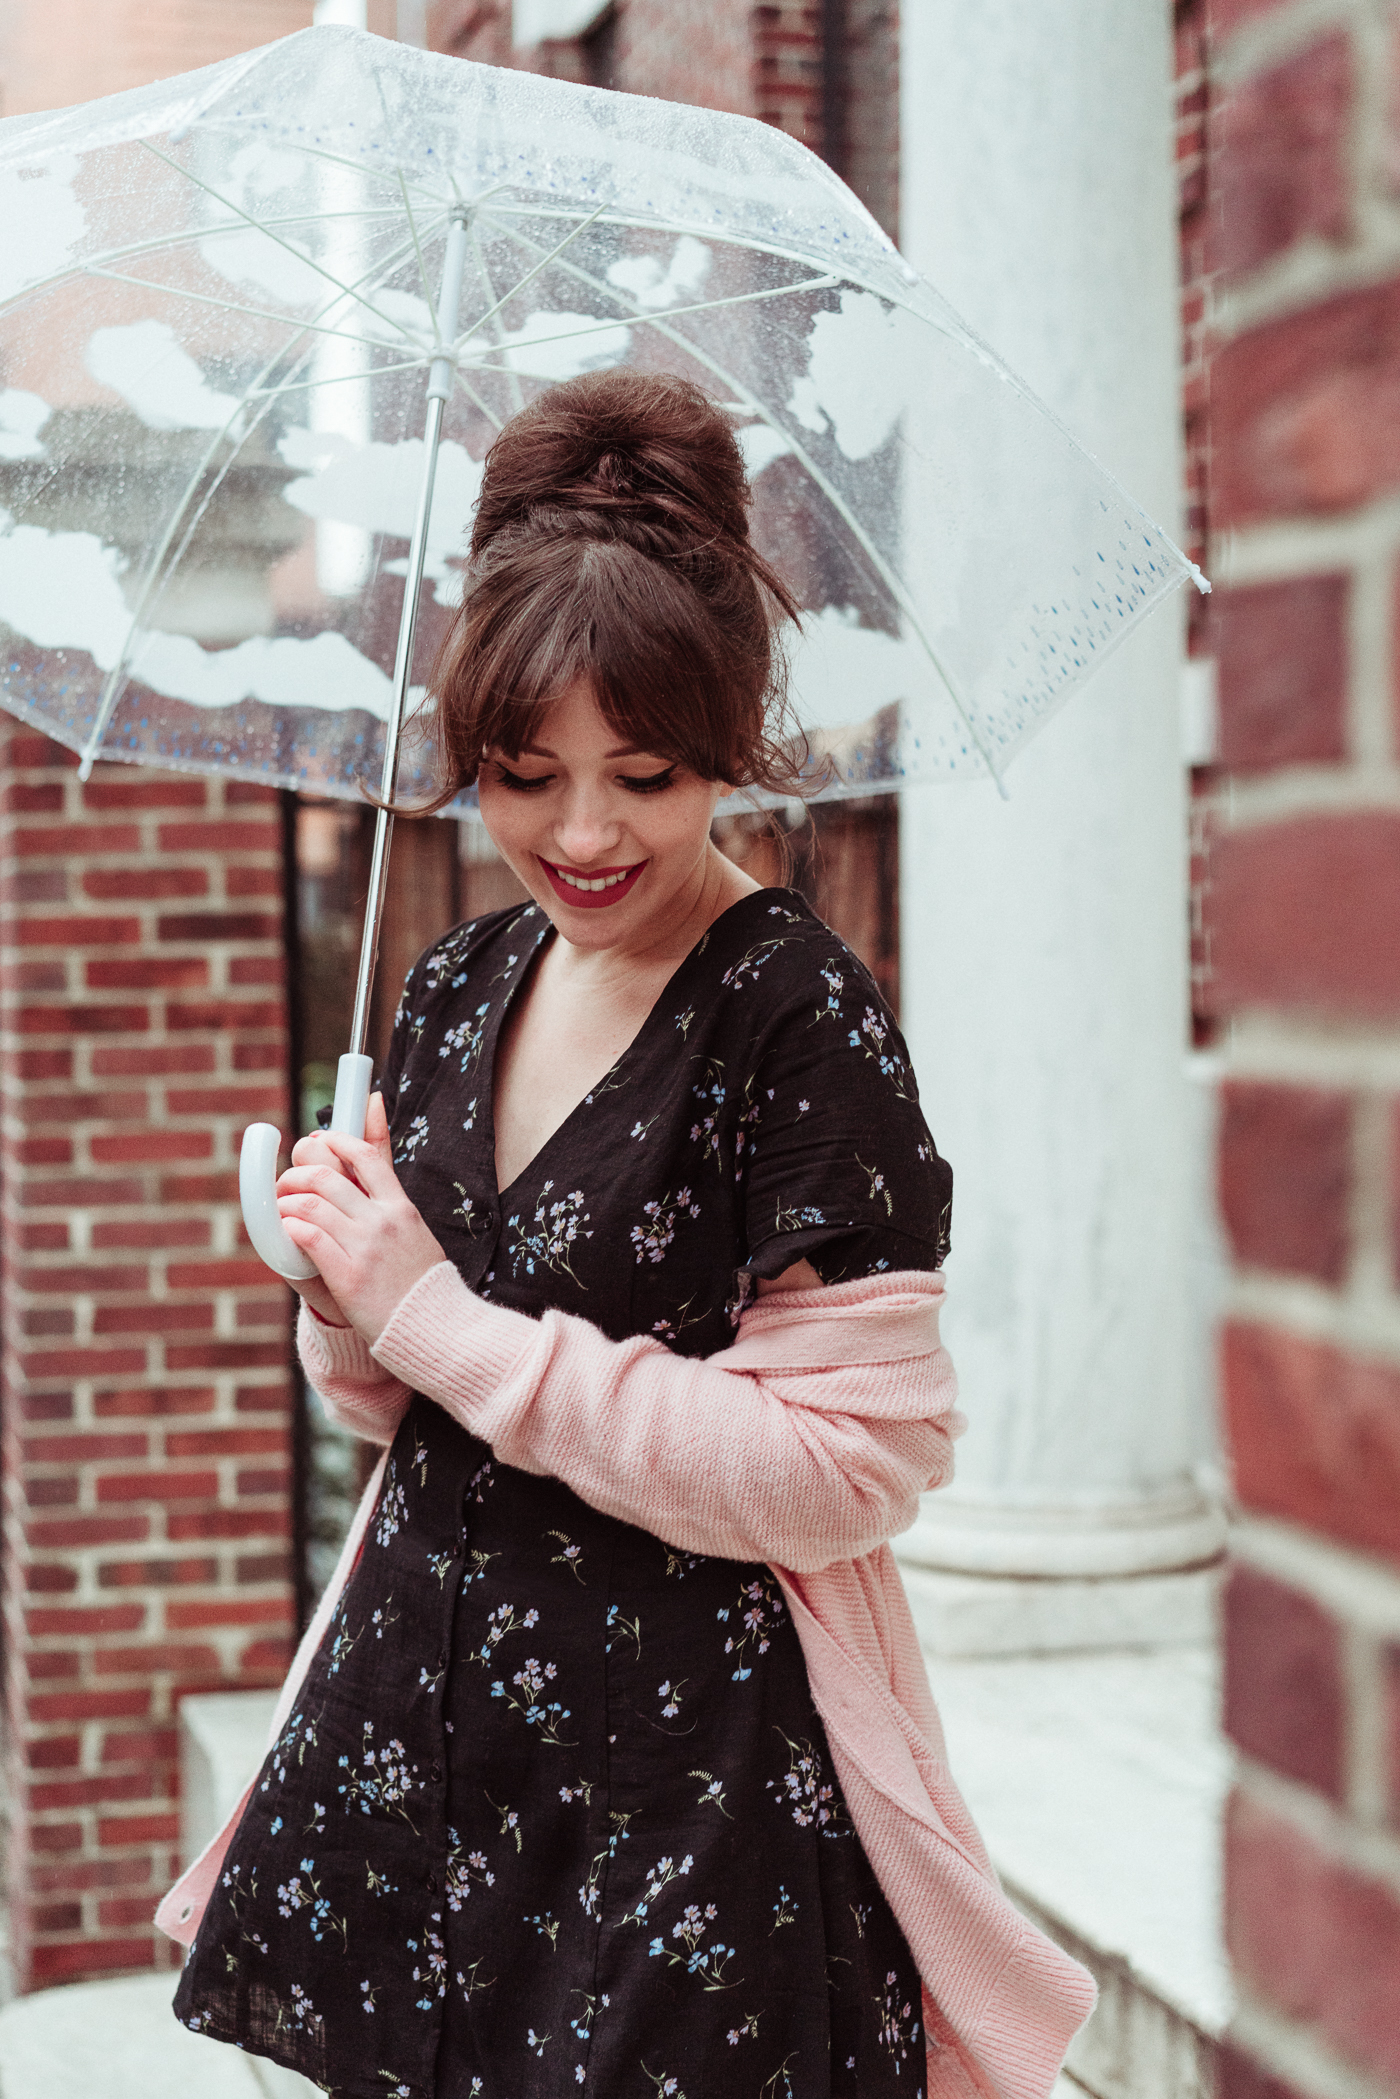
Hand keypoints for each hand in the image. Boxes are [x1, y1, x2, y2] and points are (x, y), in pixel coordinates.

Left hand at [276, 1093, 447, 1342]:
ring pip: (311, 1205)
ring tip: (282, 1211)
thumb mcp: (414, 1228)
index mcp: (400, 1207)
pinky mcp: (348, 1276)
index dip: (333, 1141)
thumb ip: (391, 1196)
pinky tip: (288, 1232)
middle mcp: (383, 1221)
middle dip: (295, 1175)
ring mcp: (366, 1247)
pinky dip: (291, 1229)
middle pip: (326, 1176)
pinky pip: (309, 1238)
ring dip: (286, 1203)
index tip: (317, 1141)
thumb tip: (387, 1142)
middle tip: (286, 1184)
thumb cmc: (420, 1279)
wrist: (432, 1325)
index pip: (364, 1155)